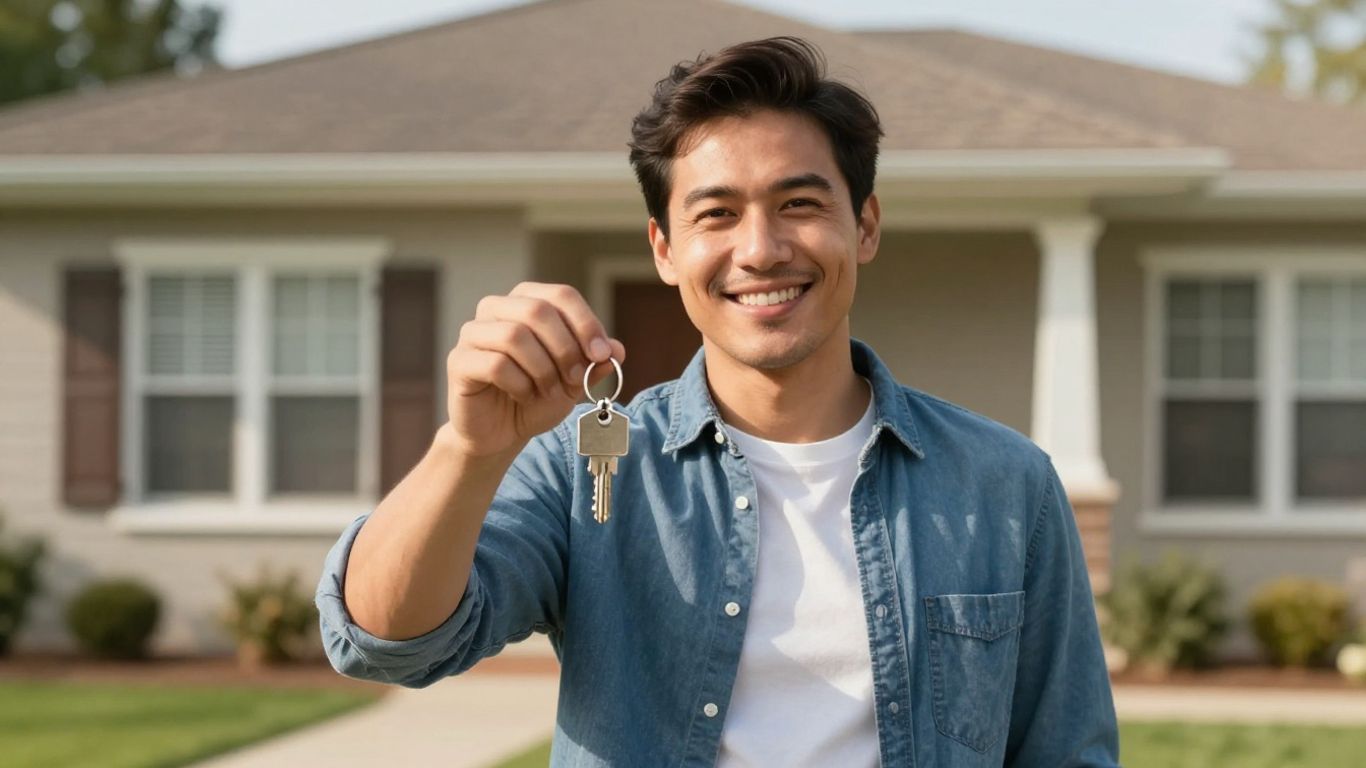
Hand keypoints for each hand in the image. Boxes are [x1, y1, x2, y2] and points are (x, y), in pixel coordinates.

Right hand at [445, 282, 625, 457]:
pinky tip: (524, 396)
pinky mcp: (459, 361)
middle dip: (565, 347)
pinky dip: (520, 384)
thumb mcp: (575, 380)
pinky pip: (495, 364)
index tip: (602, 355)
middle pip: (537, 309)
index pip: (561, 295)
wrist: (502, 432)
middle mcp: (496, 309)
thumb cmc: (537, 397)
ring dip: (543, 369)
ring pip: (514, 335)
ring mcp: (473, 333)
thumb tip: (616, 350)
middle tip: (576, 378)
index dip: (586, 323)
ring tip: (549, 391)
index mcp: (527, 301)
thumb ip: (595, 362)